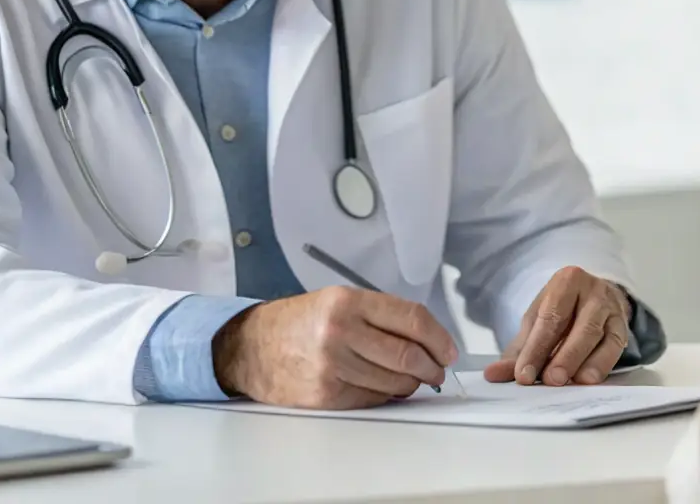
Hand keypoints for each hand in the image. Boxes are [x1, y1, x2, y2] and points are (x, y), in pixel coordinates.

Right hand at [212, 286, 457, 408]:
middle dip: (432, 366)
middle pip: (407, 355)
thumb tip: (427, 341)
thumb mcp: (337, 301)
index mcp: (348, 302)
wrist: (251, 347)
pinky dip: (386, 395)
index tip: (449, 350)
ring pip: (394, 382)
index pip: (412, 319)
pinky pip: (373, 398)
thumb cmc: (298, 322)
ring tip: (412, 379)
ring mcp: (333, 366)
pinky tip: (383, 387)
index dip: (439, 338)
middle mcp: (341, 332)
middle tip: (437, 370)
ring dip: (412, 384)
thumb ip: (381, 316)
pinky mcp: (327, 394)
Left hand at [483, 266, 630, 387]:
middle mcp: (592, 290)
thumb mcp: (537, 324)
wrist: (595, 299)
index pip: (550, 317)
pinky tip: (589, 380)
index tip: (523, 376)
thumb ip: (518, 351)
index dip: (536, 348)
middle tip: (550, 380)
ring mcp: (611, 307)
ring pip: (599, 336)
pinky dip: (603, 364)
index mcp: (566, 281)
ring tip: (571, 382)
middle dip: (564, 356)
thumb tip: (492, 374)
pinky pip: (615, 346)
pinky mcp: (623, 326)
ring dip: (585, 362)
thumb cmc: (562, 312)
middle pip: (579, 326)